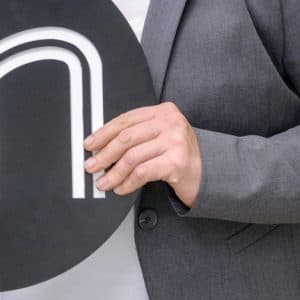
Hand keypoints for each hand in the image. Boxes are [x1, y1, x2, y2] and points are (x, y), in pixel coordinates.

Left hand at [83, 102, 201, 204]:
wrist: (210, 172)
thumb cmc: (180, 155)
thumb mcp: (161, 136)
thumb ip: (138, 135)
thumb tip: (101, 146)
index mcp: (163, 111)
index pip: (126, 119)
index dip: (104, 133)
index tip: (90, 144)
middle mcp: (170, 122)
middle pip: (126, 137)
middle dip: (104, 154)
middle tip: (91, 165)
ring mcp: (175, 141)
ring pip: (132, 157)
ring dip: (114, 173)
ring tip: (104, 182)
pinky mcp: (176, 162)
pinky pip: (142, 172)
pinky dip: (127, 182)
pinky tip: (121, 188)